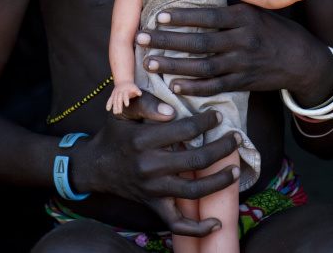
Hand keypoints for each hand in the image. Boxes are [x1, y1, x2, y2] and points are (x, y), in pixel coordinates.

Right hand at [90, 92, 240, 236]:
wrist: (96, 166)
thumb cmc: (115, 133)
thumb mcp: (122, 110)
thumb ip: (144, 103)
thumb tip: (171, 110)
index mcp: (144, 140)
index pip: (185, 129)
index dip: (206, 121)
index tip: (218, 115)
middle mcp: (150, 166)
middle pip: (196, 159)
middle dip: (222, 148)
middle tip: (235, 138)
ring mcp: (153, 190)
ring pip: (194, 190)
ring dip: (219, 181)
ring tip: (235, 170)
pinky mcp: (154, 206)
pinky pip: (177, 224)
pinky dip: (198, 229)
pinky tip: (216, 223)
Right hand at [106, 81, 141, 113]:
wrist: (123, 81)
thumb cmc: (130, 86)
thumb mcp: (134, 87)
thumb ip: (137, 91)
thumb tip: (140, 94)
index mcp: (125, 90)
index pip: (125, 95)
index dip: (126, 100)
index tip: (127, 105)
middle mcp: (119, 92)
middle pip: (119, 99)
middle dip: (119, 105)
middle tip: (119, 112)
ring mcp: (115, 93)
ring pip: (114, 100)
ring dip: (114, 106)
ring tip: (115, 112)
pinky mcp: (112, 95)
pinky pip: (110, 99)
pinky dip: (108, 104)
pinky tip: (108, 109)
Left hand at [135, 4, 332, 99]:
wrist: (303, 60)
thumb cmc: (272, 30)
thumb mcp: (254, 11)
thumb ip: (228, 7)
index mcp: (244, 17)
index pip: (208, 15)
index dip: (183, 16)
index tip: (159, 15)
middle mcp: (243, 40)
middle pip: (199, 42)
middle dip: (167, 41)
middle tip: (140, 38)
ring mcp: (243, 63)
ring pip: (203, 67)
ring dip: (174, 65)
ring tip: (149, 62)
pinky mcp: (244, 83)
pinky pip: (215, 87)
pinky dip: (194, 87)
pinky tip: (174, 84)